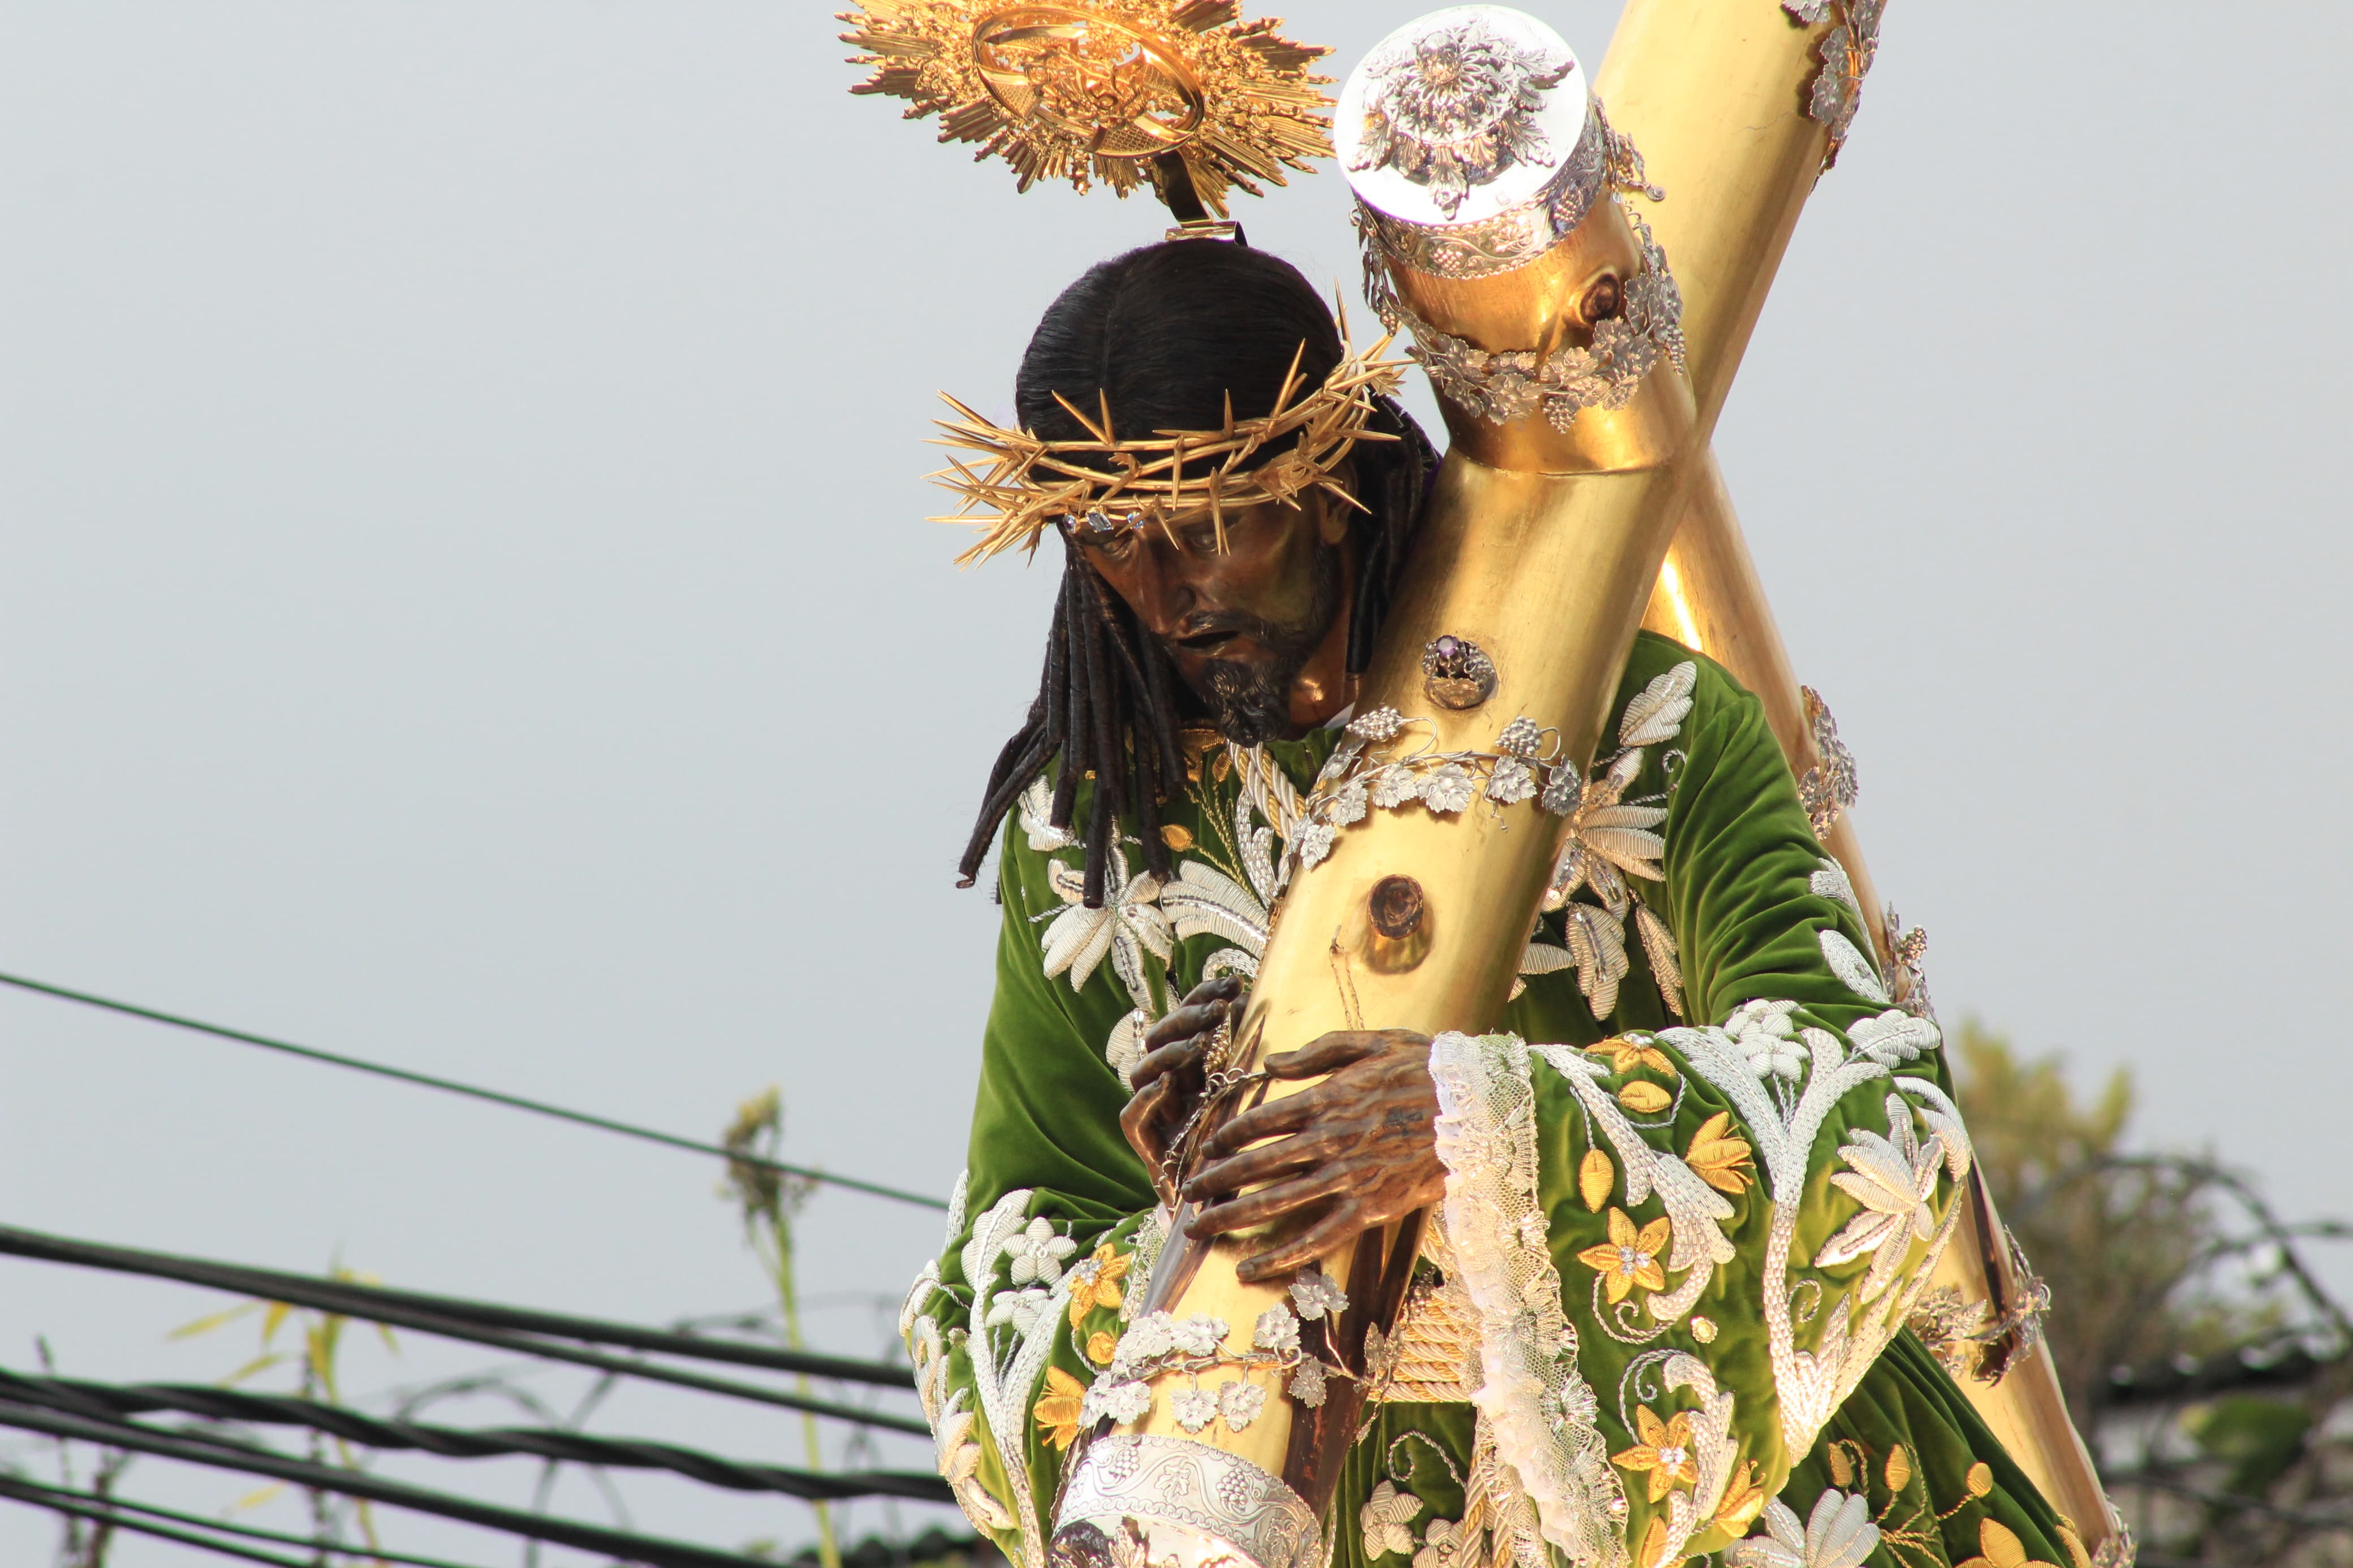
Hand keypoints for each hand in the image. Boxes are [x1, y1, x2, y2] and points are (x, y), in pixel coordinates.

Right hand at [1120, 975, 1245, 1201]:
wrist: (1226, 1202)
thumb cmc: (1245, 1143)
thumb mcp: (1254, 1091)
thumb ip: (1251, 1053)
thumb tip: (1262, 1003)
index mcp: (1192, 1065)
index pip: (1188, 1020)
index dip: (1205, 997)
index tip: (1234, 983)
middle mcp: (1169, 1083)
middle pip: (1161, 1038)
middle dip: (1188, 1018)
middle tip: (1218, 1010)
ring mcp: (1154, 1112)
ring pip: (1142, 1071)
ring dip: (1170, 1052)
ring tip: (1199, 1042)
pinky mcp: (1146, 1143)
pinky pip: (1132, 1117)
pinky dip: (1145, 1098)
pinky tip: (1166, 1082)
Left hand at [1181, 1029, 1443, 1283]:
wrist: (1478, 1108)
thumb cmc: (1425, 1068)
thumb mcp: (1371, 1042)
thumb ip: (1318, 1052)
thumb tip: (1270, 1063)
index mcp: (1328, 1098)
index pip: (1262, 1121)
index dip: (1228, 1136)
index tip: (1208, 1146)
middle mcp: (1330, 1140)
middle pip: (1258, 1165)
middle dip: (1216, 1180)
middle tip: (1185, 1194)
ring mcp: (1349, 1177)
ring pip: (1277, 1202)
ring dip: (1233, 1217)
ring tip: (1198, 1228)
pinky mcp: (1370, 1208)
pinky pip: (1319, 1237)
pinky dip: (1282, 1256)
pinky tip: (1251, 1269)